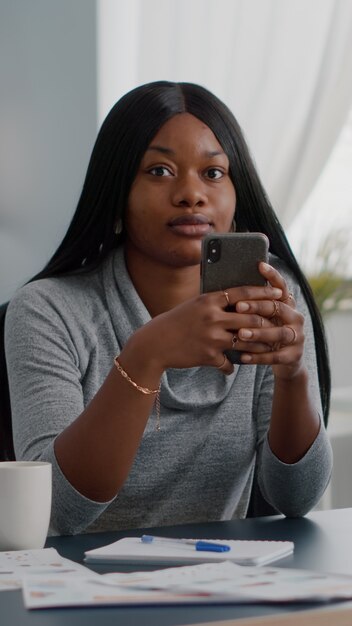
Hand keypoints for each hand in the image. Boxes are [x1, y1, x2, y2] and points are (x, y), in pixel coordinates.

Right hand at [128, 278, 284, 375]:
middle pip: (251, 320)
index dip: (263, 293)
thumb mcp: (195, 305)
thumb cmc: (176, 321)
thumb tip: (240, 301)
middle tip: (276, 326)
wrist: (155, 343)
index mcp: (209, 300)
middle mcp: (212, 317)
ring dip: (256, 347)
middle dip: (266, 324)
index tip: (278, 293)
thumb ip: (216, 303)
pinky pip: (229, 364)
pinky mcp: (209, 356)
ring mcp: (211, 338)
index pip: (243, 293)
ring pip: (245, 343)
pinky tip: (231, 367)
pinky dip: (230, 367)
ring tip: (264, 348)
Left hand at [233, 262, 304, 378]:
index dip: (272, 275)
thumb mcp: (263, 319)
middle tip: (238, 306)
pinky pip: (275, 356)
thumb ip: (253, 306)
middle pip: (277, 308)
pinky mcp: (294, 355)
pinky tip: (243, 357)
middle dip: (257, 307)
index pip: (281, 287)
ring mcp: (298, 337)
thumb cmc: (266, 334)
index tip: (259, 265)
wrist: (285, 362)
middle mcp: (295, 318)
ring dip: (259, 333)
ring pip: (279, 333)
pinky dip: (258, 357)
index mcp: (287, 305)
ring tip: (241, 334)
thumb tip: (229, 288)